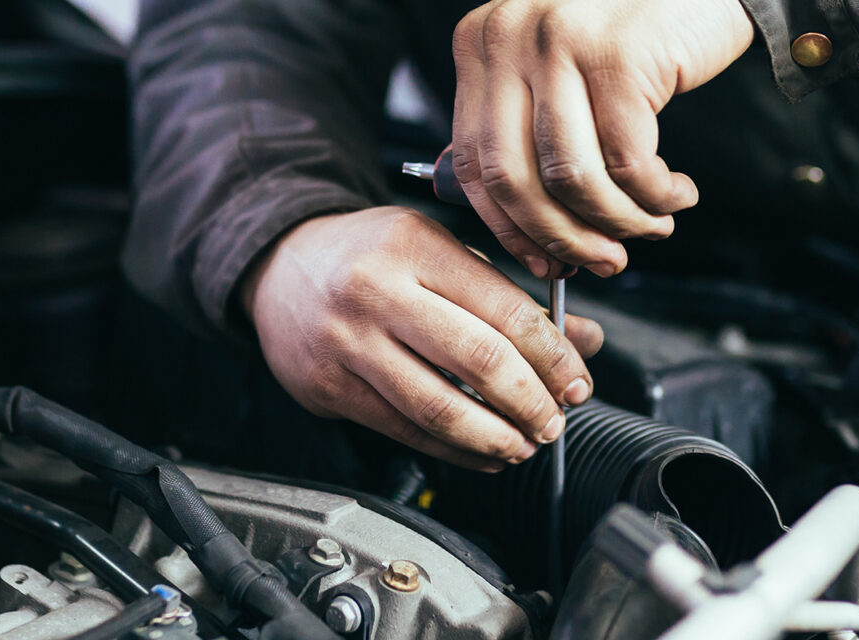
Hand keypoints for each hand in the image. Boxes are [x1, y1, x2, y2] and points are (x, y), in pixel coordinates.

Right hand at [241, 207, 602, 471]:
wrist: (277, 265)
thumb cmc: (366, 255)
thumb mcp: (436, 249)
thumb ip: (505, 293)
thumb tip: (580, 339)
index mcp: (413, 246)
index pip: (504, 309)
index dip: (552, 355)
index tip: (576, 381)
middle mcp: (376, 292)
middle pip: (478, 361)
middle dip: (531, 402)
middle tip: (555, 419)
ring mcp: (347, 343)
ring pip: (439, 408)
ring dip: (495, 436)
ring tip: (524, 443)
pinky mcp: (328, 387)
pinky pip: (403, 431)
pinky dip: (452, 450)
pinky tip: (480, 451)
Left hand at [451, 0, 753, 277]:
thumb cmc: (634, 37)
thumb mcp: (558, 72)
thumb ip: (528, 132)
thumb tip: (525, 235)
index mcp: (480, 45)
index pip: (472, 160)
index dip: (508, 226)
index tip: (543, 261)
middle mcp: (507, 38)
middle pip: (513, 177)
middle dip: (562, 237)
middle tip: (604, 261)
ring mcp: (559, 43)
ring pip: (572, 178)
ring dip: (618, 221)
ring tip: (652, 226)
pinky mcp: (618, 56)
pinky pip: (628, 162)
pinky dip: (655, 195)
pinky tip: (675, 193)